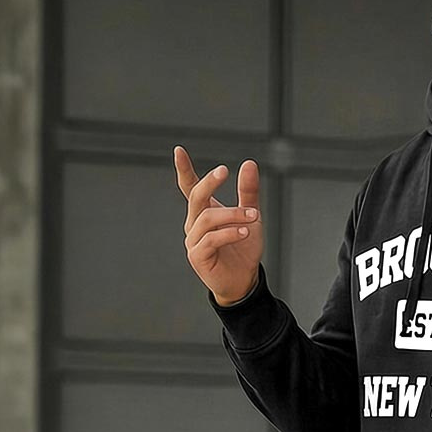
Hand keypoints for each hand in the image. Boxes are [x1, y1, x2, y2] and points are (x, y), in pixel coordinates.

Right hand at [175, 148, 264, 304]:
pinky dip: (229, 233)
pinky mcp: (197, 257)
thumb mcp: (250, 216)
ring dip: (232, 214)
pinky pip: (211, 239)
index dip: (183, 170)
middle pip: (196, 197)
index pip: (189, 187)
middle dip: (209, 182)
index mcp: (203, 212)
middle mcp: (194, 224)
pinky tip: (244, 232)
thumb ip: (248, 192)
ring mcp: (193, 240)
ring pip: (207, 218)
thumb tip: (249, 163)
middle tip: (224, 171)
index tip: (178, 151)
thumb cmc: (243, 249)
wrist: (243, 281)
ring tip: (253, 216)